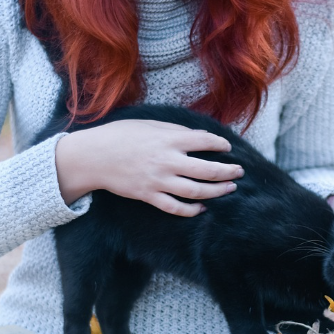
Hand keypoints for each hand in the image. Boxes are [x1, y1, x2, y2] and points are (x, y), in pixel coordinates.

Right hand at [55, 119, 243, 216]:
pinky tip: (202, 208)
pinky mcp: (149, 196)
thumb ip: (175, 130)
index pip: (204, 142)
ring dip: (217, 191)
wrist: (94, 156)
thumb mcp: (150, 124)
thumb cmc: (121, 134)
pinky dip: (191, 210)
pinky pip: (175, 207)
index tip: (228, 148)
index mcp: (169, 139)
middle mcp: (167, 161)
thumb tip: (197, 136)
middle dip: (227, 172)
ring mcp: (158, 181)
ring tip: (230, 188)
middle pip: (207, 170)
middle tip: (239, 171)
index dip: (220, 145)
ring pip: (196, 191)